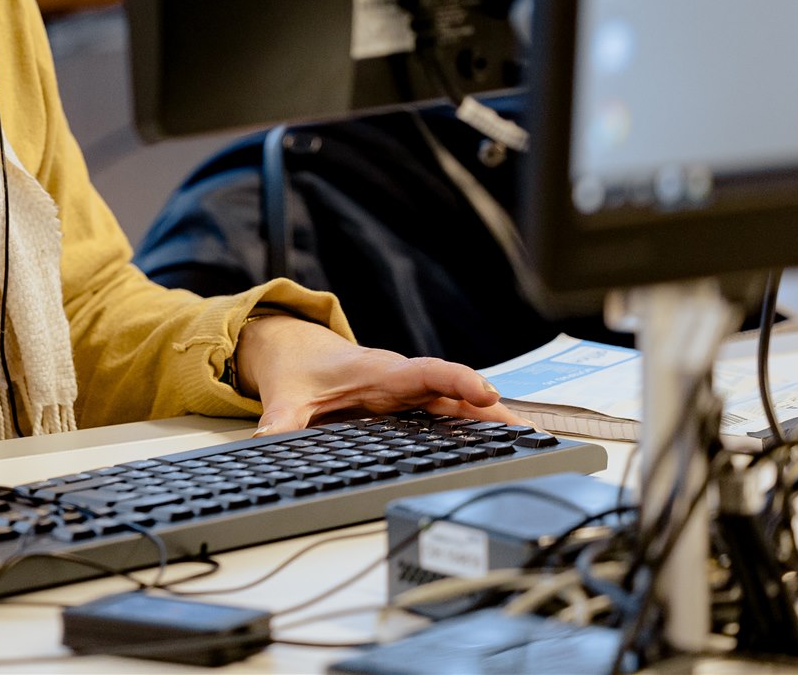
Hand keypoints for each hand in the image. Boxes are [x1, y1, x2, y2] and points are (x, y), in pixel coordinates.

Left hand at [233, 316, 520, 433]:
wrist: (297, 354)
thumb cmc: (299, 370)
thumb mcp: (286, 395)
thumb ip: (280, 419)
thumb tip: (268, 439)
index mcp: (379, 372)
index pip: (426, 372)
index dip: (457, 381)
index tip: (485, 392)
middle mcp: (402, 380)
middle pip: (453, 392)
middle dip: (489, 408)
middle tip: (527, 431)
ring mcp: (410, 394)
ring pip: (456, 405)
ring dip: (490, 420)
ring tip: (529, 441)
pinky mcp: (411, 406)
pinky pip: (449, 414)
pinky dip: (476, 426)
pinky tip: (501, 443)